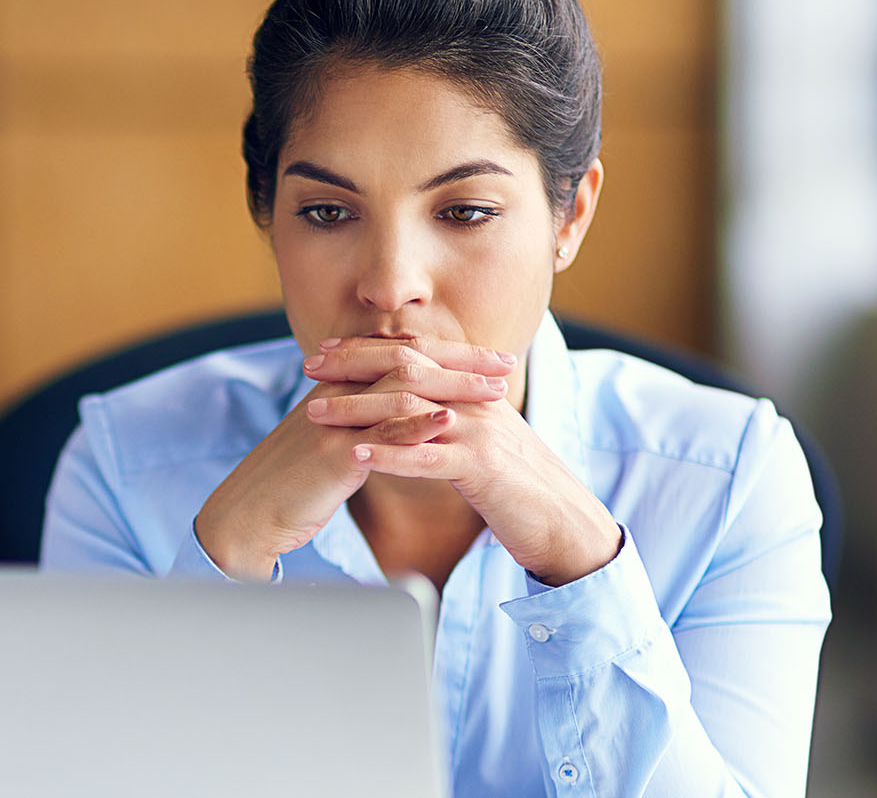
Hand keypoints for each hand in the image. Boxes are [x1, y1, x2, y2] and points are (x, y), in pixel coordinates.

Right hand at [193, 338, 514, 579]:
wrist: (245, 518)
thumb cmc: (289, 488)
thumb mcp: (328, 447)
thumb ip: (361, 426)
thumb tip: (400, 419)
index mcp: (338, 390)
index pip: (400, 357)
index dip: (448, 354)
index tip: (491, 358)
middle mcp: (335, 395)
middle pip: (406, 361)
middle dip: (461, 360)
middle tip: (507, 362)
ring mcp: (332, 422)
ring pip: (399, 390)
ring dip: (451, 387)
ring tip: (494, 389)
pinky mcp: (329, 454)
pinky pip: (378, 434)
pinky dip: (416, 425)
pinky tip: (449, 421)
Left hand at [303, 337, 622, 585]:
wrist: (567, 525)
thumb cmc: (519, 489)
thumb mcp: (482, 444)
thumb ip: (449, 421)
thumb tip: (412, 412)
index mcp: (474, 393)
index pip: (416, 357)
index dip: (368, 351)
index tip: (326, 351)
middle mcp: (476, 404)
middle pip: (408, 370)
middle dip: (354, 367)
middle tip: (309, 367)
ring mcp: (481, 434)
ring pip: (411, 410)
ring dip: (359, 409)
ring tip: (316, 412)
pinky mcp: (484, 470)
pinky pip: (430, 458)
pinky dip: (390, 454)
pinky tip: (356, 455)